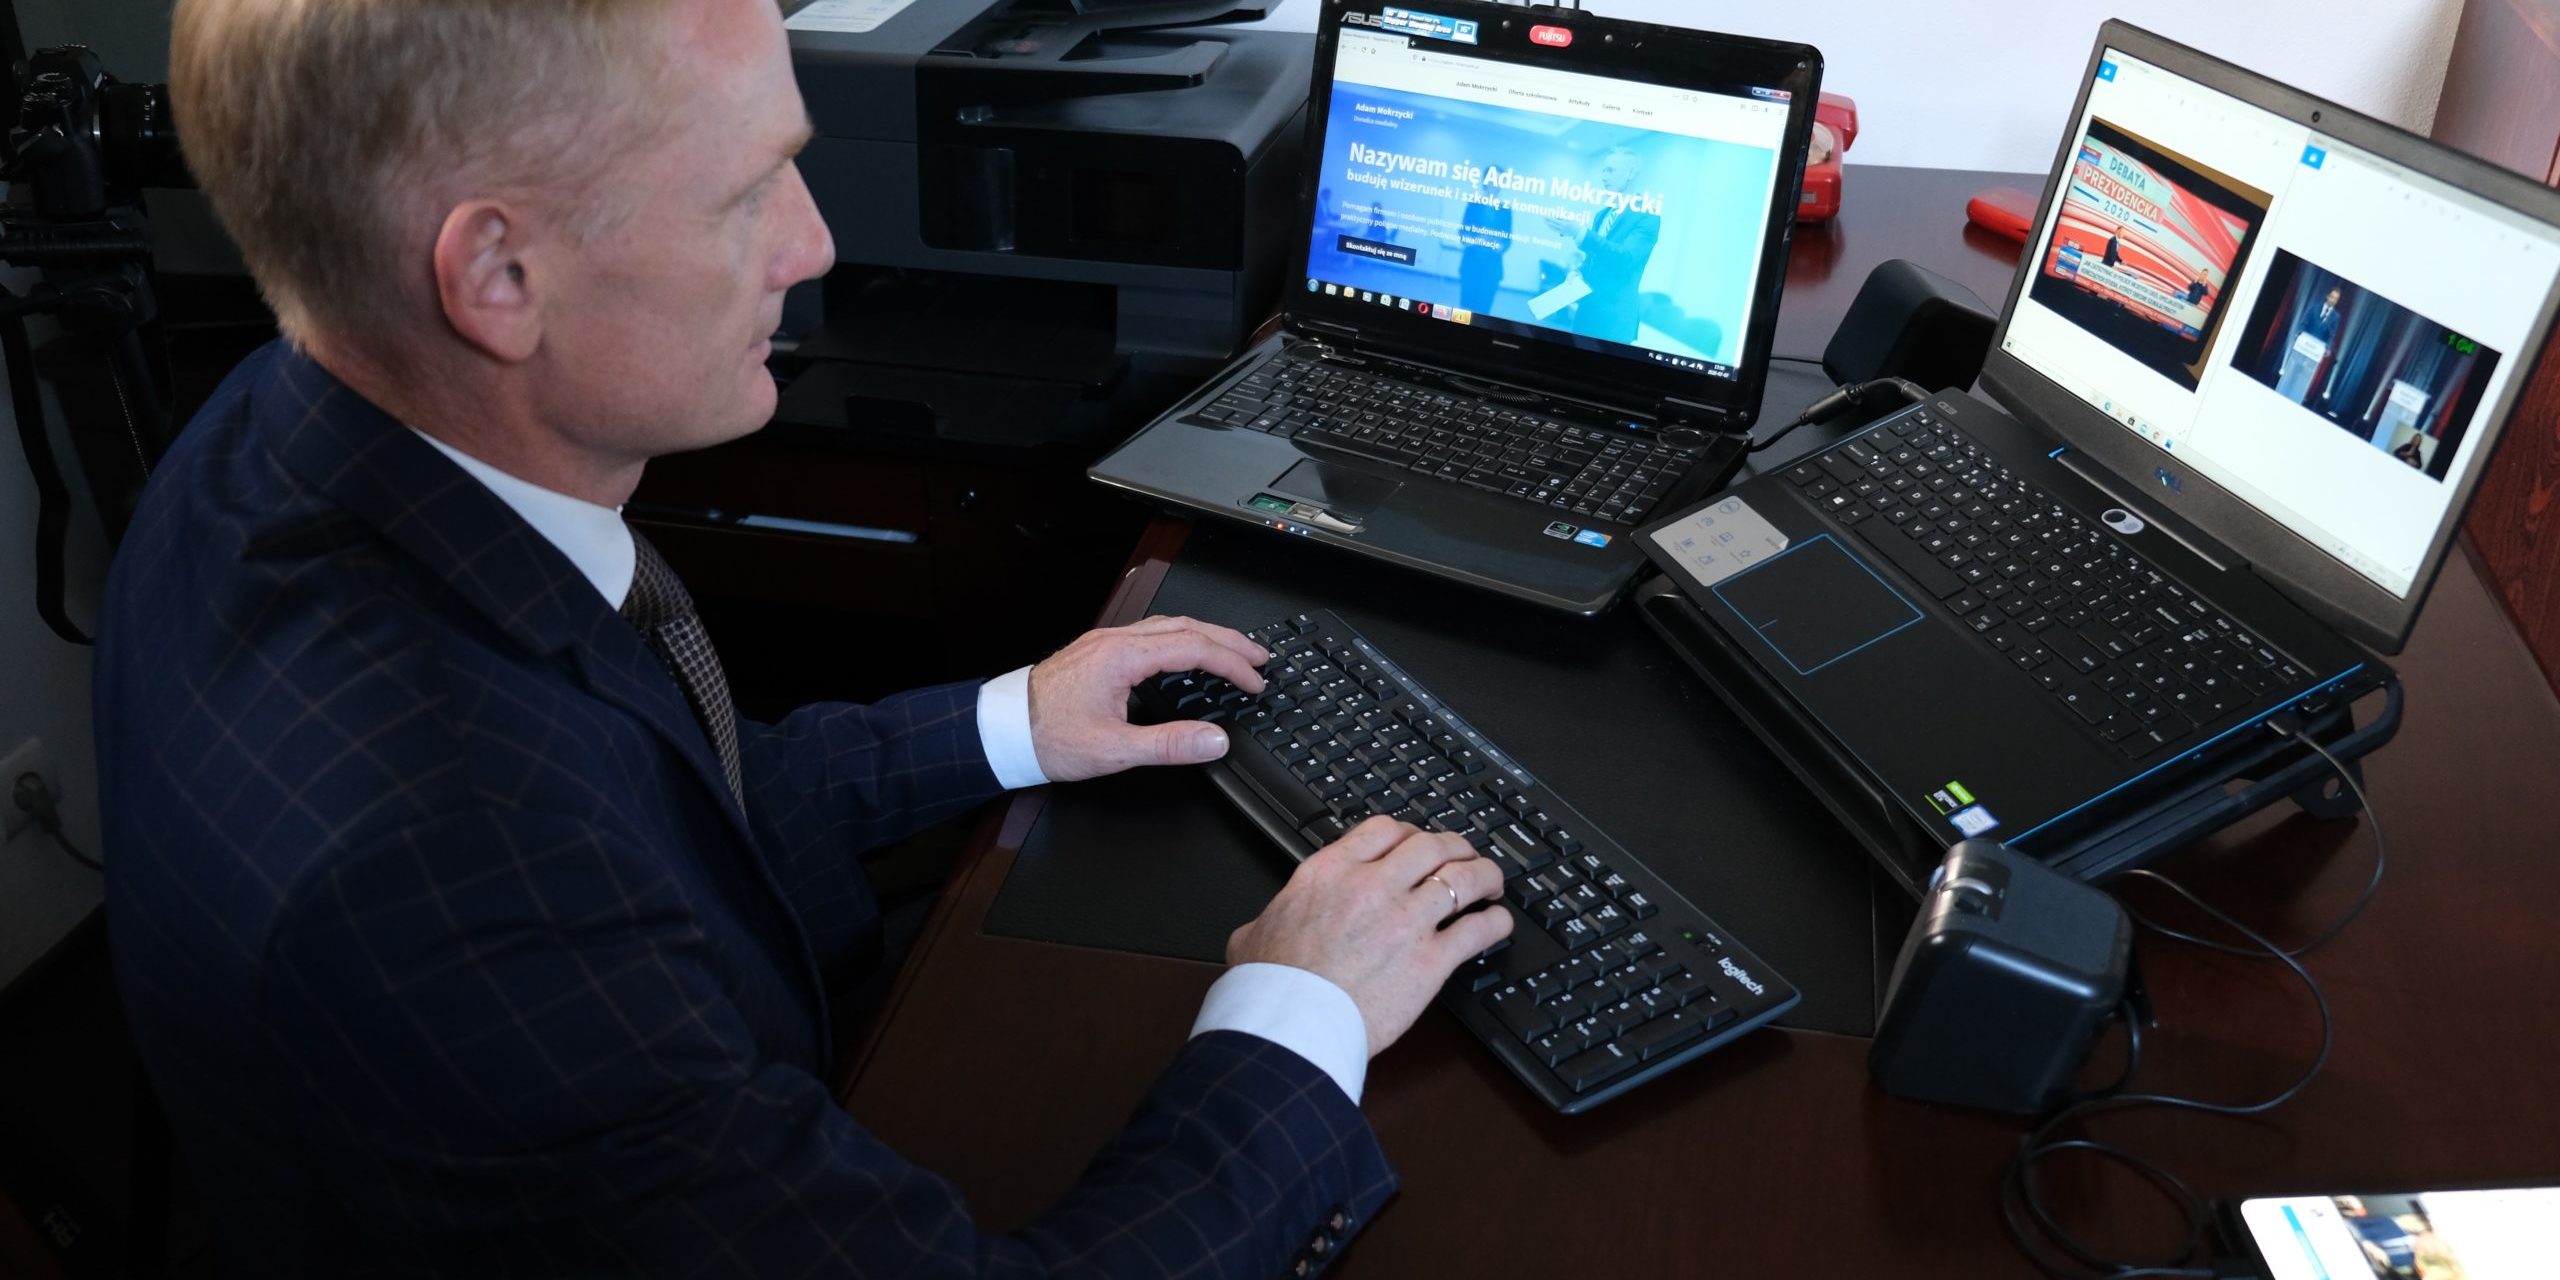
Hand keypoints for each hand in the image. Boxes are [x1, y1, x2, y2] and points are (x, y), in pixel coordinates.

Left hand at [1026, 615, 1268, 782]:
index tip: (1255, 681)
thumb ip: (1169, 744)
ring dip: (1206, 636)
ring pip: (1168, 626)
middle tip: (1260, 657)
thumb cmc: (1049, 738)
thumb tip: (1215, 740)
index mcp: (1122, 657)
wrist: (1002, 730)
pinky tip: (1187, 655)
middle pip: (1186, 626)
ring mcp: (1105, 643)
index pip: (1193, 648)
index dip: (1231, 664)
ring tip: (1232, 652)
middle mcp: (1115, 641)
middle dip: (1228, 640)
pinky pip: (1151, 634)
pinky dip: (1181, 640)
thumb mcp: (1114, 750)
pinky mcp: (1098, 652)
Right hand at [1227, 818, 1514, 1057]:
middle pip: (1431, 846)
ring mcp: (1405, 921)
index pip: (1384, 830)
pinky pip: (1477, 930)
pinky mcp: (1430, 961)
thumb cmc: (1272, 986)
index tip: (1417, 842)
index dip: (1409, 832)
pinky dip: (1494, 923)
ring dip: (1484, 875)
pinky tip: (1499, 924)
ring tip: (1493, 882)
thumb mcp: (1254, 934)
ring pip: (1463, 878)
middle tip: (1463, 855)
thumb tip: (1261, 928)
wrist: (1289, 1025)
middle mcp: (1373, 887)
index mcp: (1330, 873)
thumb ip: (1271, 918)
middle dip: (1454, 847)